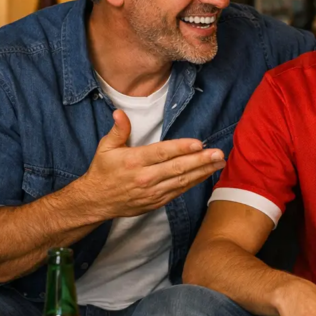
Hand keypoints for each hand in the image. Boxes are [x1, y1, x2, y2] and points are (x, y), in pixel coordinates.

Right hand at [75, 109, 226, 221]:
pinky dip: (194, 183)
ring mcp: (152, 192)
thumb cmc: (102, 172)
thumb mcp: (105, 148)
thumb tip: (120, 112)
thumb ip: (117, 131)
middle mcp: (145, 177)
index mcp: (134, 161)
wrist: (95, 202)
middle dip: (200, 161)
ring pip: (182, 181)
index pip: (162, 153)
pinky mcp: (157, 202)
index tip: (198, 144)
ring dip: (202, 172)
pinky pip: (179, 192)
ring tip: (219, 163)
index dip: (181, 148)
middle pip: (177, 168)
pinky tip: (206, 175)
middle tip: (218, 153)